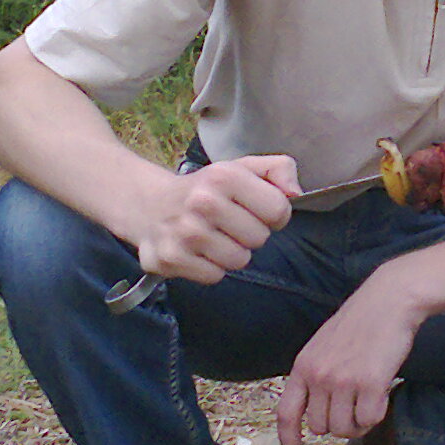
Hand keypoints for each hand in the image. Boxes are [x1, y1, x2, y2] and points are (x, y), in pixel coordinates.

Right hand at [133, 154, 298, 282]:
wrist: (149, 205)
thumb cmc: (206, 189)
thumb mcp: (242, 168)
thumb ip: (279, 169)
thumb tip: (296, 193)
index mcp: (225, 175)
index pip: (279, 210)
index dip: (273, 214)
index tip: (255, 210)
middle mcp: (203, 202)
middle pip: (259, 239)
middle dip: (249, 233)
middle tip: (228, 223)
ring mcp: (185, 232)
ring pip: (239, 260)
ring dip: (230, 252)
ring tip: (213, 236)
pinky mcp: (170, 259)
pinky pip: (214, 276)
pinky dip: (210, 267)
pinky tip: (197, 250)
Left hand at [275, 283, 421, 444]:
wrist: (389, 301)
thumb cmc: (361, 323)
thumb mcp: (323, 346)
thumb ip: (315, 377)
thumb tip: (316, 417)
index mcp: (303, 366)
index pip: (286, 415)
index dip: (289, 442)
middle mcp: (319, 375)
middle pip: (322, 427)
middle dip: (340, 423)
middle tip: (356, 404)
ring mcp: (343, 380)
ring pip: (345, 429)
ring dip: (359, 422)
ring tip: (369, 398)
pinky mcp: (370, 383)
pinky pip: (370, 421)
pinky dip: (378, 414)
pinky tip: (382, 393)